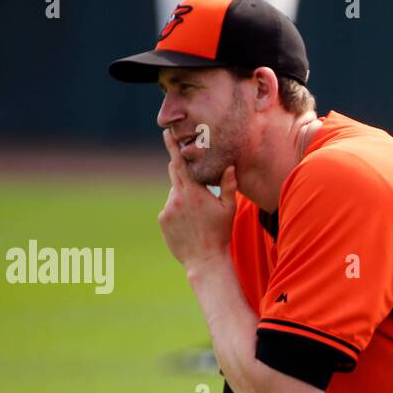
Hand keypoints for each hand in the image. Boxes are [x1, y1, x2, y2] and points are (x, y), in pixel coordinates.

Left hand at [157, 129, 237, 270]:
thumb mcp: (229, 209)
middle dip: (183, 172)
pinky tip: (189, 225)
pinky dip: (177, 211)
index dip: (173, 146)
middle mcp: (177, 197)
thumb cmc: (220, 234)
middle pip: (175, 173)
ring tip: (197, 217)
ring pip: (174, 193)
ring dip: (183, 197)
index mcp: (194, 192)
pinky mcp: (162, 220)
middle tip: (196, 186)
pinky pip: (169, 209)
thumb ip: (228, 186)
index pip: (180, 163)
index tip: (166, 132)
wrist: (205, 260)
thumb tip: (229, 166)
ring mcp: (167, 209)